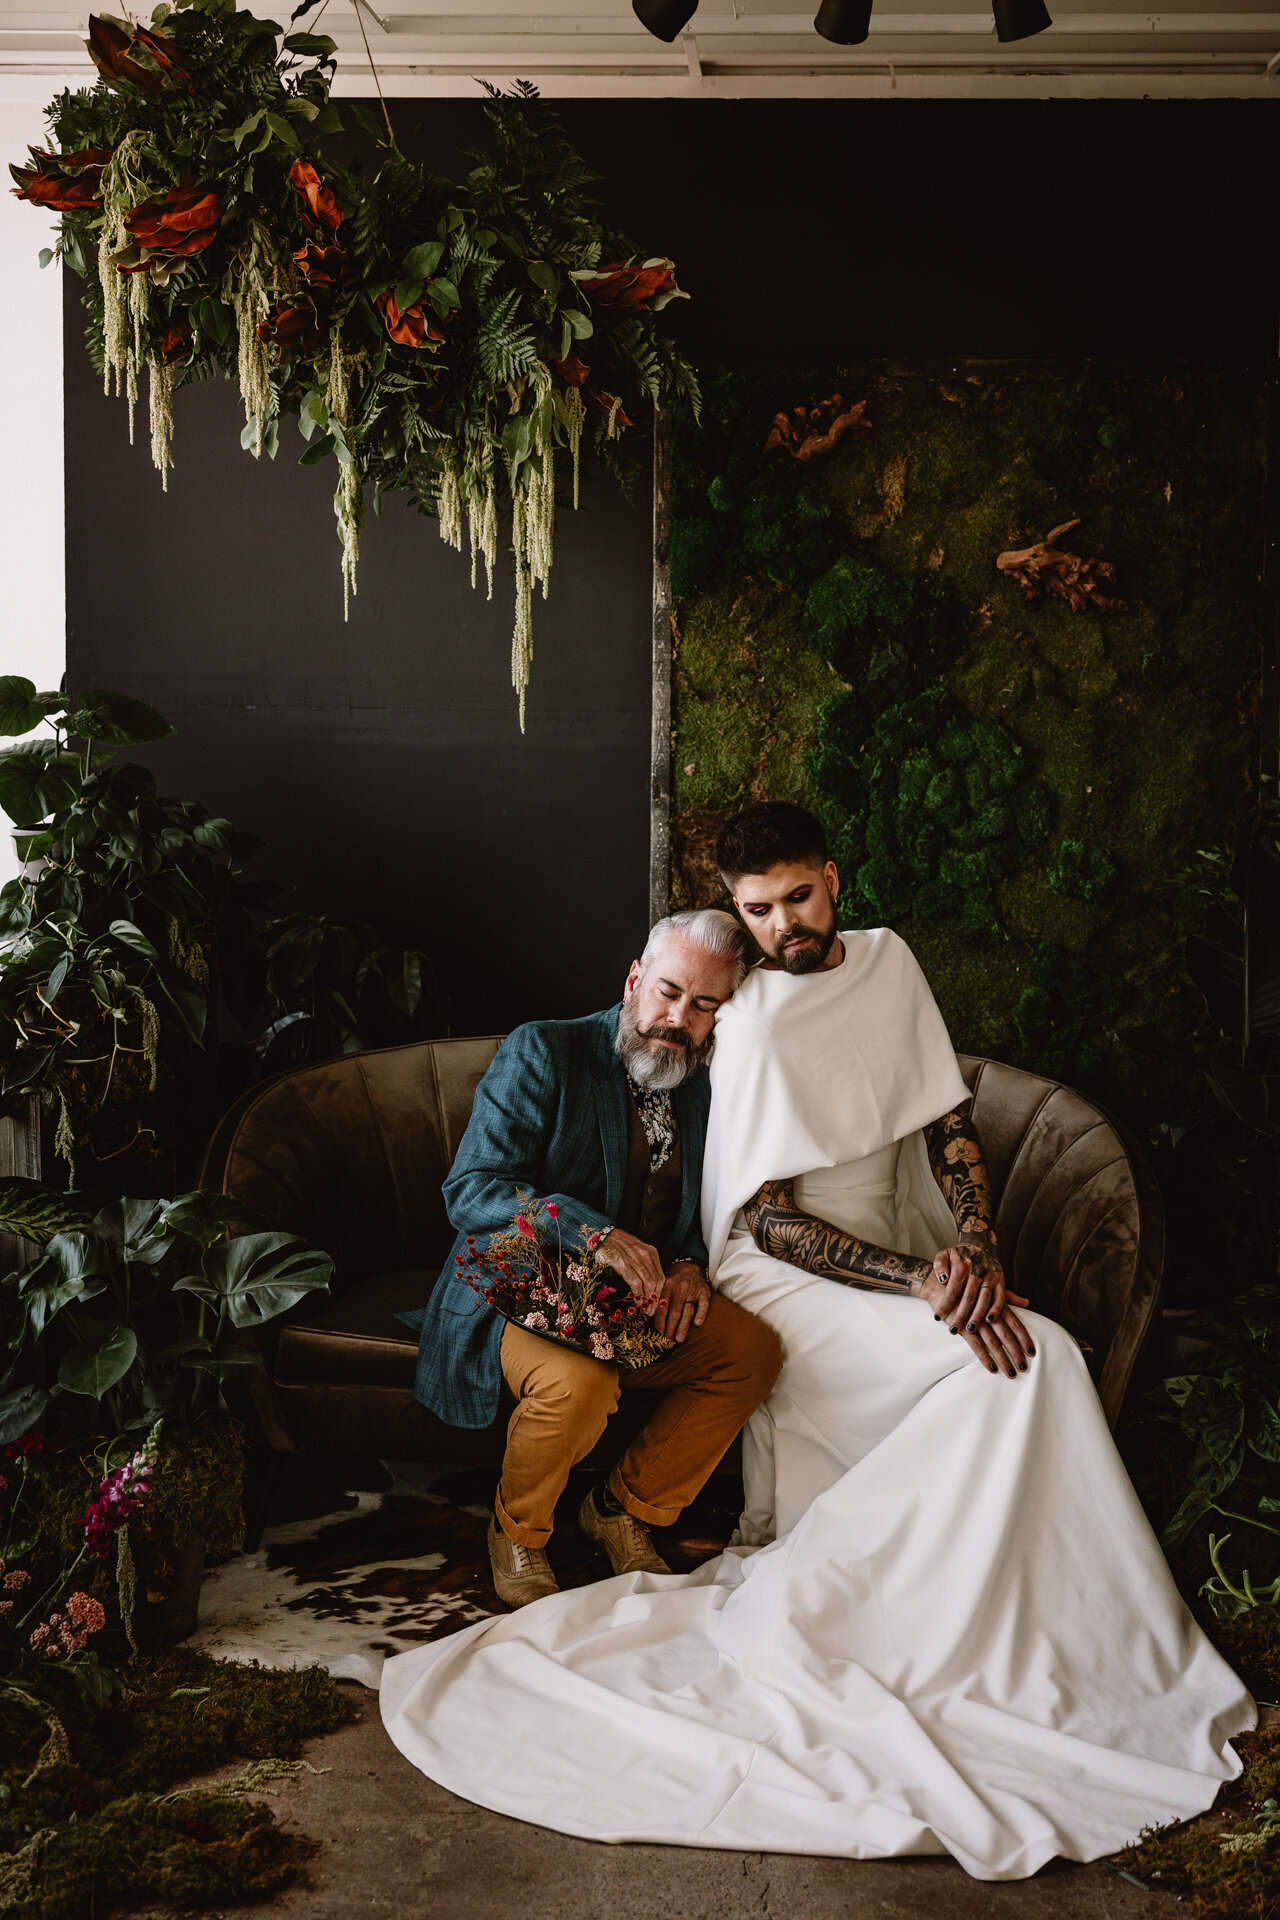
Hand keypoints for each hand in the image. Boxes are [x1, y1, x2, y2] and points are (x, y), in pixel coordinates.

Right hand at [595, 1228, 664, 1307]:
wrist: (604, 1235)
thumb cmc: (619, 1245)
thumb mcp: (637, 1251)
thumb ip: (645, 1265)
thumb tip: (649, 1286)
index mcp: (651, 1253)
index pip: (661, 1277)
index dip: (660, 1293)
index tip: (657, 1304)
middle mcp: (646, 1255)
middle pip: (657, 1282)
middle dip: (655, 1300)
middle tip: (651, 1311)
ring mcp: (635, 1259)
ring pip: (649, 1284)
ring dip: (647, 1300)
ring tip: (644, 1309)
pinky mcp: (624, 1264)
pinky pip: (636, 1283)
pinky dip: (637, 1295)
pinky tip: (636, 1302)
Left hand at [652, 1261, 710, 1344]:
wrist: (690, 1266)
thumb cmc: (674, 1279)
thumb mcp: (662, 1283)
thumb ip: (657, 1298)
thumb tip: (648, 1318)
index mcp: (667, 1286)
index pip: (662, 1307)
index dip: (660, 1321)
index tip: (658, 1333)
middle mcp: (680, 1288)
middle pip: (674, 1311)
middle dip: (670, 1328)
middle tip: (668, 1340)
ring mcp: (693, 1290)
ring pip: (688, 1310)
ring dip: (683, 1326)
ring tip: (679, 1338)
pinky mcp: (704, 1292)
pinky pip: (704, 1304)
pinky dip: (701, 1314)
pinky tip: (697, 1324)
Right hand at [915, 1240, 1035, 1377]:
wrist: (940, 1284)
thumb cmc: (965, 1286)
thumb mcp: (988, 1289)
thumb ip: (1008, 1297)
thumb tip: (1026, 1302)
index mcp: (997, 1303)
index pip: (1015, 1323)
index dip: (1024, 1338)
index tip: (1032, 1352)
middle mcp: (988, 1312)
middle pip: (1007, 1336)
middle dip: (1016, 1352)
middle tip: (1024, 1367)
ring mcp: (975, 1320)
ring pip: (993, 1343)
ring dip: (1003, 1359)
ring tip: (1011, 1373)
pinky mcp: (962, 1326)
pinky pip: (975, 1345)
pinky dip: (984, 1357)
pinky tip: (992, 1368)